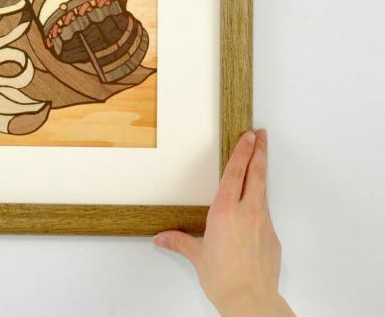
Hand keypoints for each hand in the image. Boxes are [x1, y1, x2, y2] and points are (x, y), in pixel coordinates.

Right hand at [155, 130, 294, 315]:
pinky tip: (255, 208)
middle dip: (260, 152)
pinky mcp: (273, 238)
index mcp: (224, 210)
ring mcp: (263, 223)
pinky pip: (266, 214)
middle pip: (256, 173)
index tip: (249, 136)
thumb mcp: (197, 257)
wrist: (251, 301)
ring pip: (263, 191)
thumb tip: (162, 238)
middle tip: (263, 135)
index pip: (235, 172)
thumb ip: (180, 242)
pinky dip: (261, 204)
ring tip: (261, 161)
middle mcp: (246, 212)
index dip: (242, 151)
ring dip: (262, 173)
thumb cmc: (223, 278)